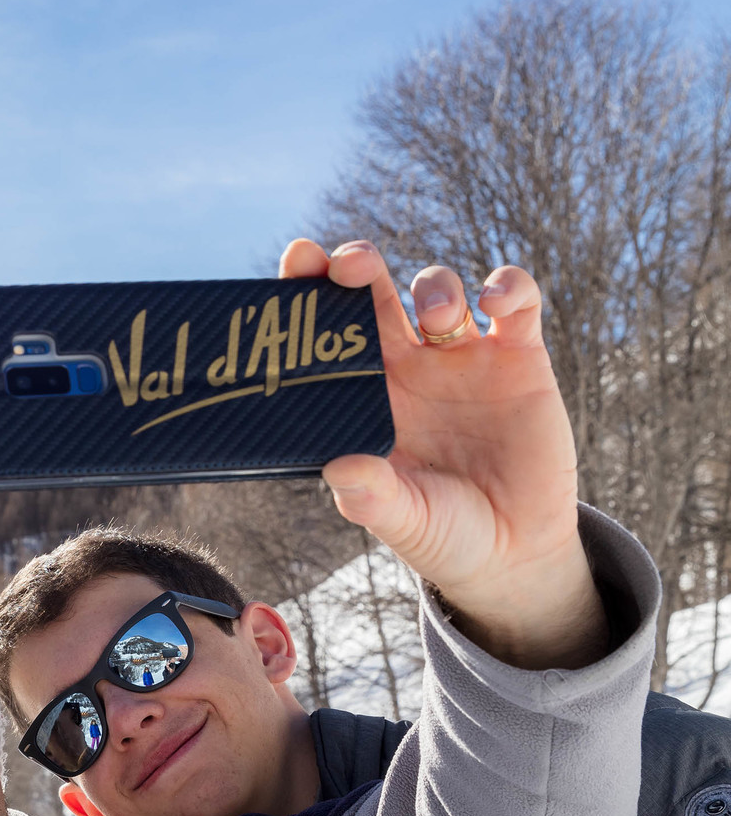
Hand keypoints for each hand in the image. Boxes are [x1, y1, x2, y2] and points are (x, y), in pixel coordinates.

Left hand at [280, 239, 607, 668]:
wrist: (514, 551)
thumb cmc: (444, 533)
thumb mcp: (405, 521)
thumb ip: (372, 497)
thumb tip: (340, 469)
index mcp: (366, 397)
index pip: (328, 335)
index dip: (309, 294)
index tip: (295, 266)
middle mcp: (409, 367)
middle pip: (374, 294)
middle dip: (357, 266)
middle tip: (347, 264)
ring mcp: (463, 357)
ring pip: (440, 290)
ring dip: (435, 287)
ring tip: (437, 318)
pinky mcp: (519, 358)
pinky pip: (515, 302)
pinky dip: (508, 287)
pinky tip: (495, 303)